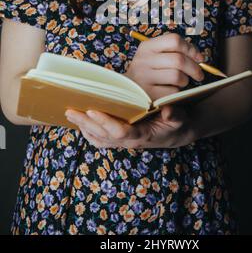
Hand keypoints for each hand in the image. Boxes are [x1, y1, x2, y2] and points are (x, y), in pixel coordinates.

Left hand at [65, 103, 198, 148]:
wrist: (175, 133)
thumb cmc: (176, 123)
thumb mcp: (180, 118)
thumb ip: (175, 115)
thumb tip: (167, 110)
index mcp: (142, 135)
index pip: (119, 132)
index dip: (105, 122)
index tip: (93, 110)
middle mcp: (129, 141)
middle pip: (103, 135)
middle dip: (86, 123)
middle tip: (70, 110)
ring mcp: (123, 142)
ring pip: (98, 138)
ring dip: (83, 127)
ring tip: (70, 113)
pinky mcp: (119, 140)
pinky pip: (100, 139)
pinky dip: (88, 132)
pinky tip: (80, 122)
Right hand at [125, 33, 204, 100]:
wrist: (126, 89)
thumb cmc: (147, 70)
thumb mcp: (154, 55)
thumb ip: (175, 51)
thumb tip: (200, 57)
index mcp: (147, 46)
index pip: (174, 40)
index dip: (190, 49)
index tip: (199, 58)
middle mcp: (143, 60)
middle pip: (179, 60)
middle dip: (194, 68)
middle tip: (199, 75)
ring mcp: (144, 77)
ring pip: (177, 76)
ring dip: (185, 81)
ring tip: (181, 82)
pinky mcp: (147, 94)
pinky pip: (172, 92)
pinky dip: (177, 92)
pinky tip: (172, 91)